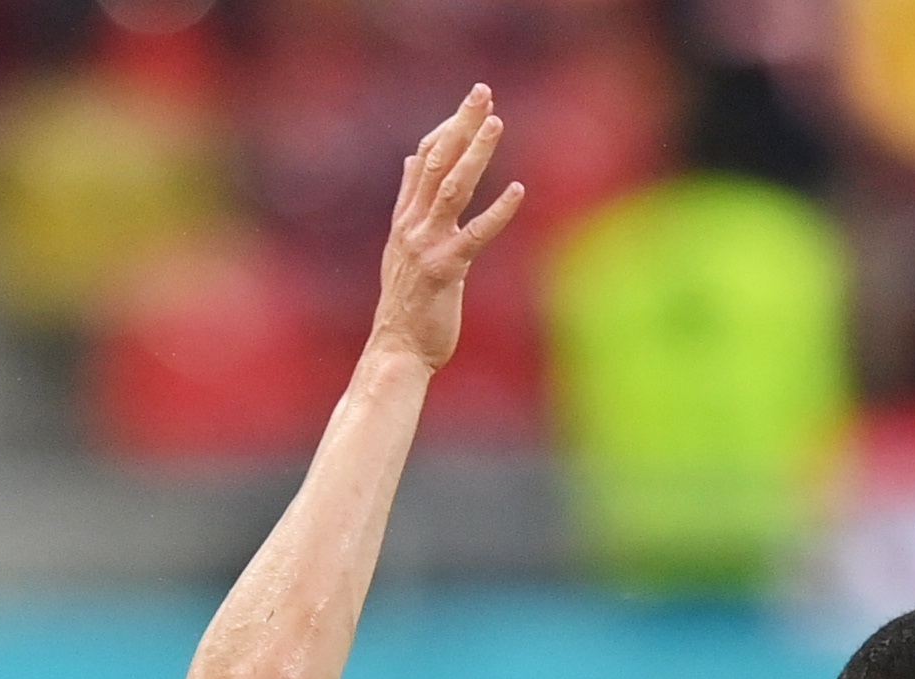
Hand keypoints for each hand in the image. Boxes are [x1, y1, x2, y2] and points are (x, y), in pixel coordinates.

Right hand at [366, 86, 525, 373]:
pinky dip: (498, 212)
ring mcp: (426, 246)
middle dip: (461, 125)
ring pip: (453, 188)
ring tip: (496, 124)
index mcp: (405, 219)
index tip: (470, 103)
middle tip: (483, 93)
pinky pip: (475, 235)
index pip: (424, 159)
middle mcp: (412, 226)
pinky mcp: (446, 270)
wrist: (397, 350)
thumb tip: (411, 162)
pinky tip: (518, 191)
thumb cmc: (407, 304)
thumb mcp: (403, 246)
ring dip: (476, 153)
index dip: (447, 127)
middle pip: (437, 161)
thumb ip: (410, 204)